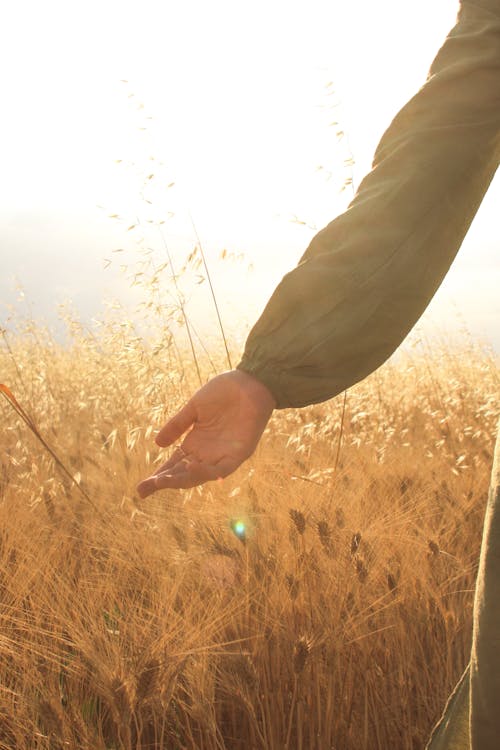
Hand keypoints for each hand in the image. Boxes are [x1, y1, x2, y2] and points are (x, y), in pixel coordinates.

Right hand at [136, 369, 275, 496]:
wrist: (249, 381)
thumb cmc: (224, 391)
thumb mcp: (195, 408)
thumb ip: (177, 425)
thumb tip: (157, 444)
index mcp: (196, 443)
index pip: (174, 465)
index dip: (159, 476)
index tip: (141, 488)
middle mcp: (207, 453)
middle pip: (184, 474)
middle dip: (165, 482)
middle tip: (145, 488)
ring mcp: (223, 455)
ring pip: (200, 475)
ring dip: (182, 479)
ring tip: (162, 481)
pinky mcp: (239, 453)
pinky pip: (222, 469)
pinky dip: (208, 471)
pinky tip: (191, 468)